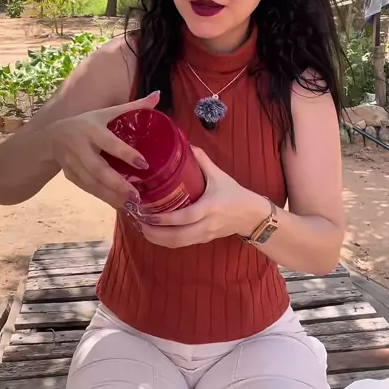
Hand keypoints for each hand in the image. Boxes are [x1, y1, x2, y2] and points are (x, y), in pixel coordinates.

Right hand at [47, 91, 159, 208]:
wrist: (52, 137)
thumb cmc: (86, 123)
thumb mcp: (106, 112)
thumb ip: (133, 107)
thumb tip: (157, 95)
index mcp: (91, 129)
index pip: (109, 143)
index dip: (125, 153)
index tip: (144, 164)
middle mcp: (80, 148)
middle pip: (97, 169)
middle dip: (116, 183)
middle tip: (136, 194)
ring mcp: (73, 164)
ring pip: (92, 183)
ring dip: (111, 195)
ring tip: (131, 204)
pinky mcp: (71, 176)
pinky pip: (88, 189)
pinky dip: (103, 198)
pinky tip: (119, 205)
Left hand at [140, 148, 267, 247]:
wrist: (251, 215)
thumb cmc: (234, 193)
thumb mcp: (219, 175)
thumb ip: (202, 160)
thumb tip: (185, 144)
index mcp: (210, 207)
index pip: (186, 217)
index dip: (165, 219)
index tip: (147, 214)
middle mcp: (207, 224)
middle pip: (178, 236)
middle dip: (155, 233)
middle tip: (137, 222)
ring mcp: (205, 235)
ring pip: (178, 244)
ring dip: (157, 239)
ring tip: (141, 228)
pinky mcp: (203, 240)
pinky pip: (182, 245)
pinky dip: (165, 242)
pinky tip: (153, 234)